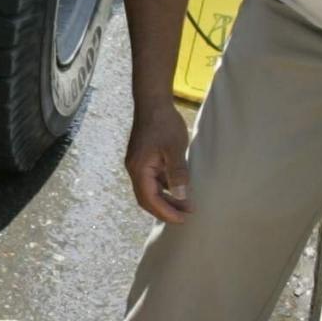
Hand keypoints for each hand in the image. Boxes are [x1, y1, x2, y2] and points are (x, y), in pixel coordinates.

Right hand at [125, 99, 192, 223]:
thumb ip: (177, 172)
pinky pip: (153, 180)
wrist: (153, 101)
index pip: (150, 199)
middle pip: (147, 198)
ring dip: (166, 199)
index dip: (165, 212)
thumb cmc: (164, 123)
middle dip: (165, 209)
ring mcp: (138, 164)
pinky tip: (179, 189)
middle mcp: (135, 169)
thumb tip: (180, 196)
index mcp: (139, 169)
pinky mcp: (144, 159)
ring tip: (186, 205)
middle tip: (185, 216)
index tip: (182, 219)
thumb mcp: (174, 148)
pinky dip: (165, 188)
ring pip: (150, 190)